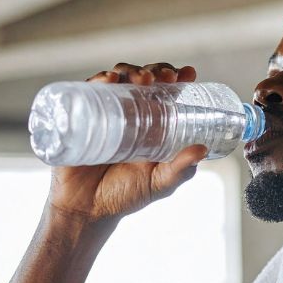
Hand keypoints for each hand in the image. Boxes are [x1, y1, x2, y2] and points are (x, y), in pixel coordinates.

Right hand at [48, 63, 205, 224]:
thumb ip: (180, 170)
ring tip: (143, 79)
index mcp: (151, 124)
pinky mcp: (80, 116)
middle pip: (143, 80)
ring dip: (132, 70)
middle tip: (165, 77)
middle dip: (157, 70)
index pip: (166, 92)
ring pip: (119, 79)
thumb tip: (202, 150)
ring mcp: (104, 113)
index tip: (188, 73)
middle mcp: (128, 114)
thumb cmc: (123, 196)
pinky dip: (99, 79)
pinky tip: (110, 79)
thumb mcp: (159, 184)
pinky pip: (88, 91)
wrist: (85, 211)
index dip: (177, 77)